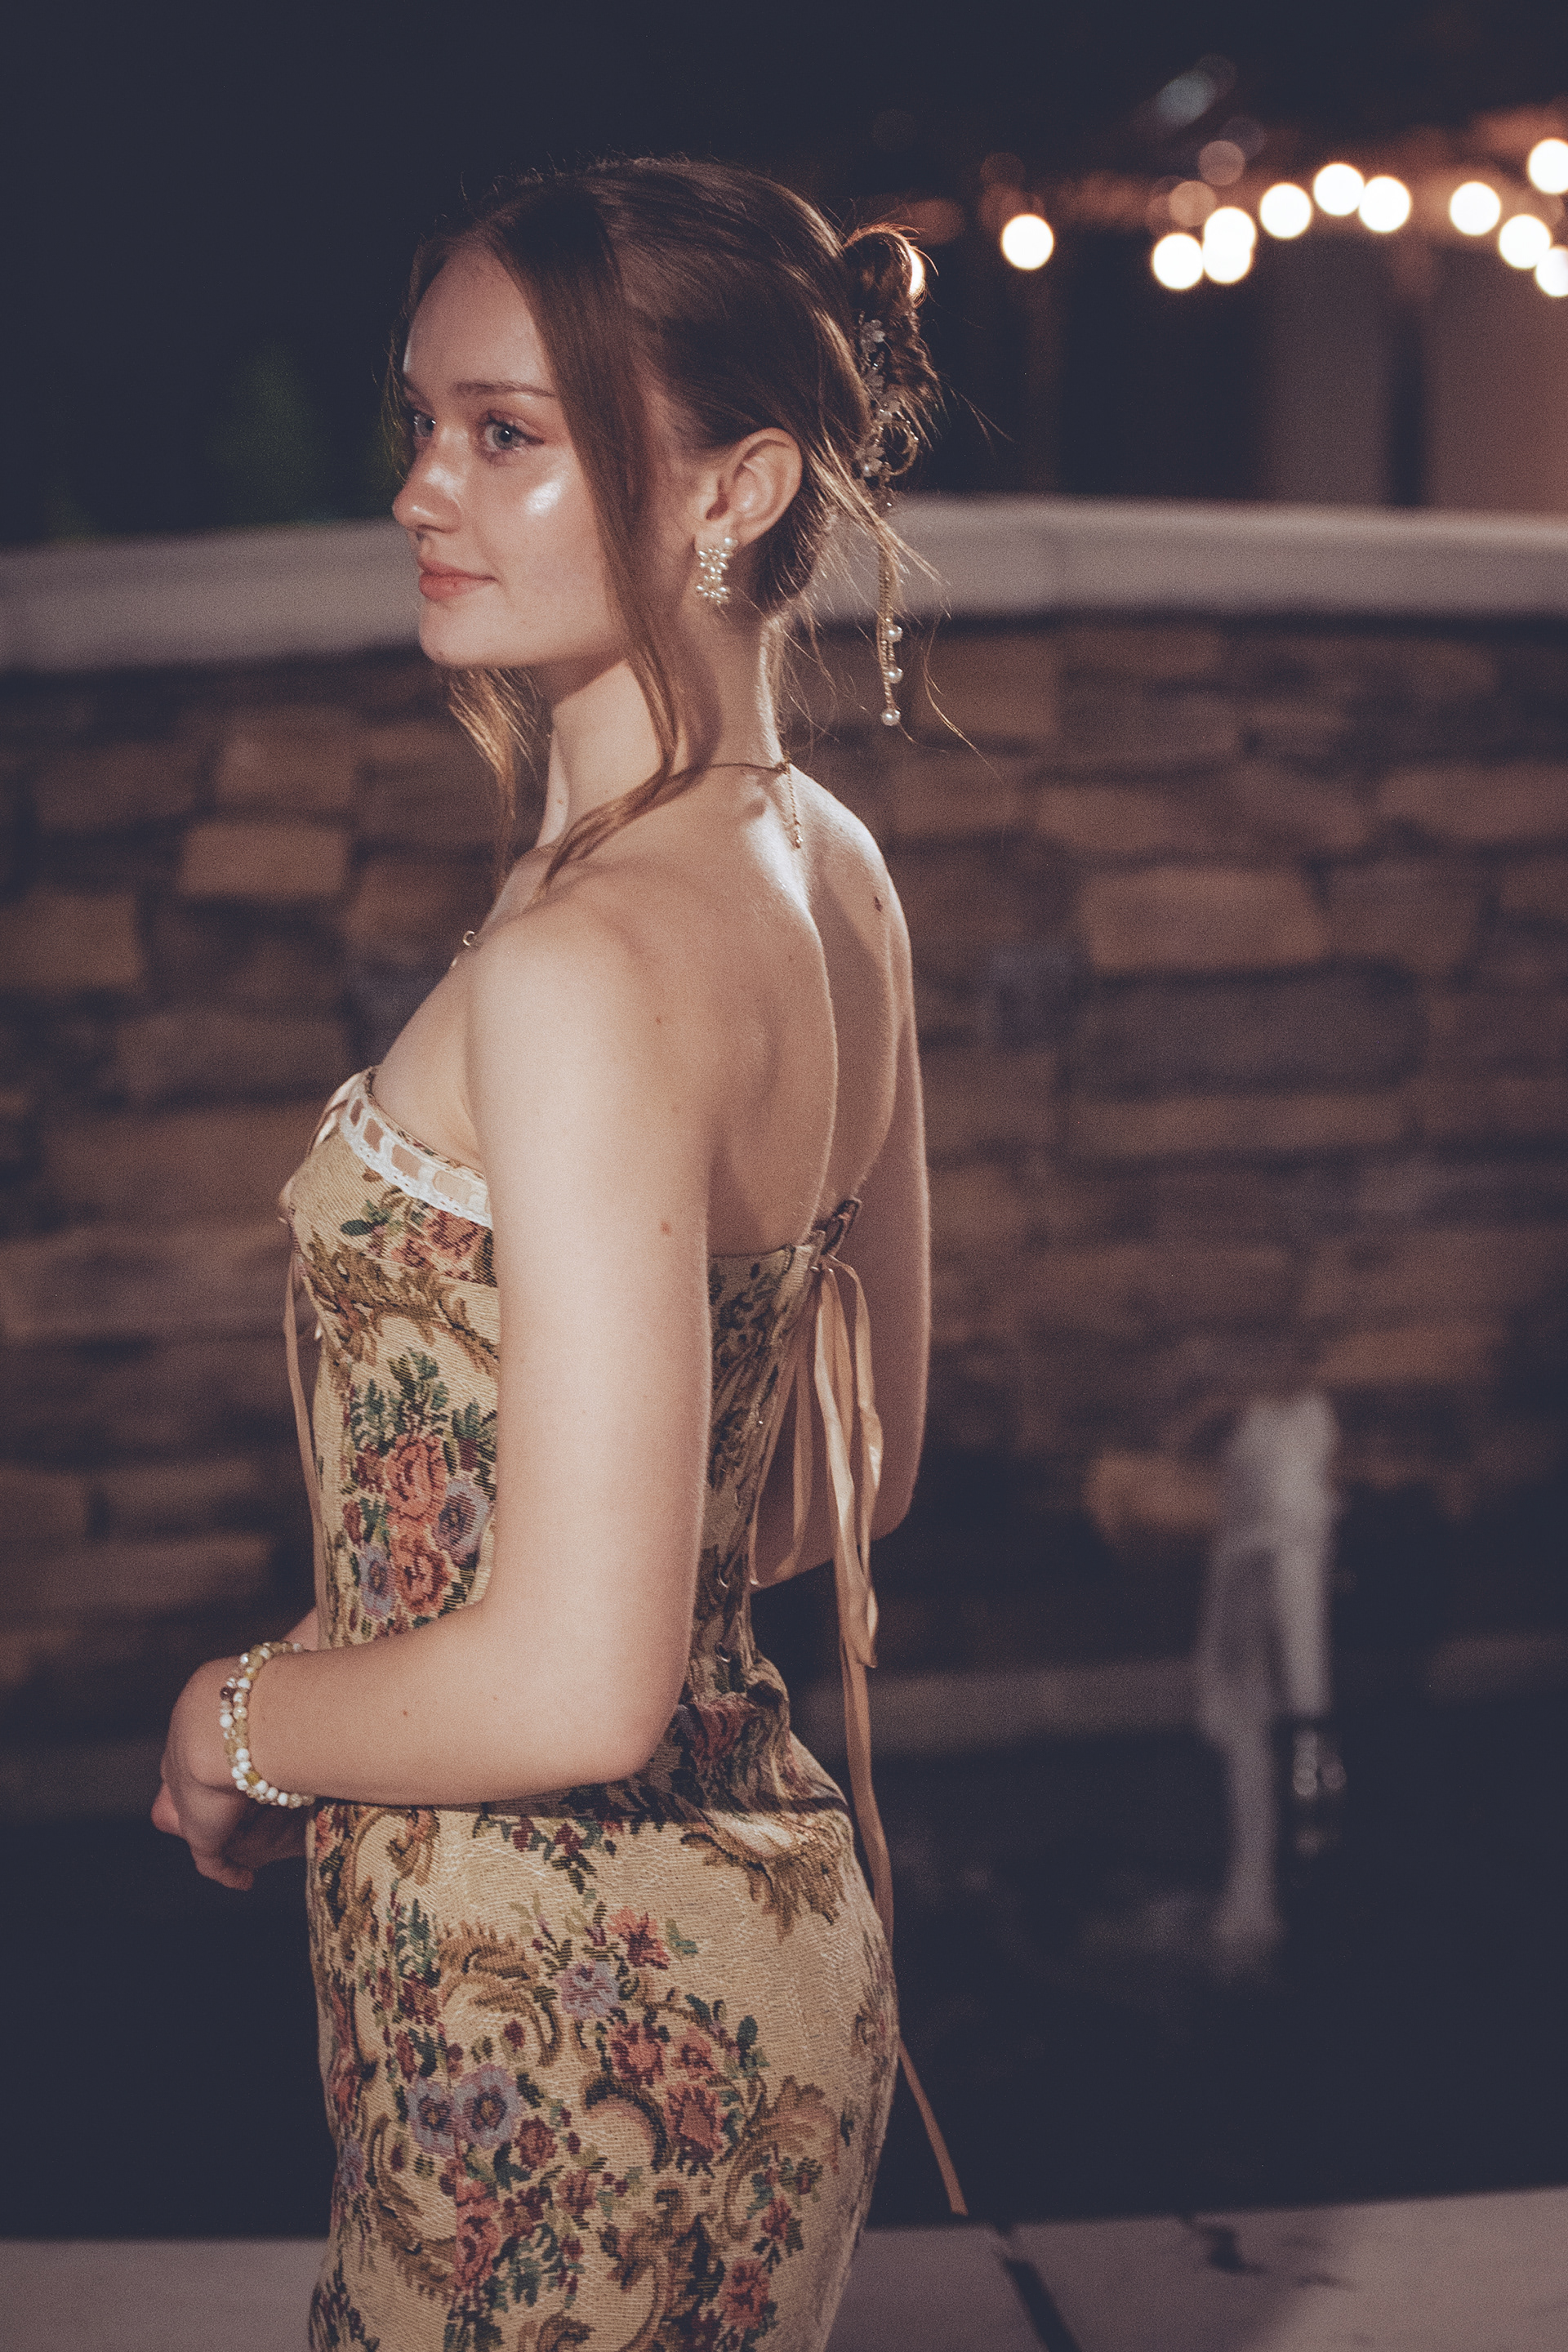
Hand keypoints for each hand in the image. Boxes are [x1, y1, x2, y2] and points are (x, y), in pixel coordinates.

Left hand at [152, 1638, 311, 1889]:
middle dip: (212, 1795)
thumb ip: (313, 1631)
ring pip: (204, 1815)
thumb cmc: (280, 1678)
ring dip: (230, 1833)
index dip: (225, 1749)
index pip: (207, 1729)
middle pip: (191, 1776)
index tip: (250, 1762)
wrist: (239, 1719)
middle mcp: (184, 1744)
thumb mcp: (295, 1647)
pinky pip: (210, 1858)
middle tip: (246, 1813)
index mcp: (205, 1699)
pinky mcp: (199, 1826)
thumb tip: (346, 1604)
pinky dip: (225, 1871)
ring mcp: (186, 1786)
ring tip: (255, 1849)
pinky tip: (242, 1882)